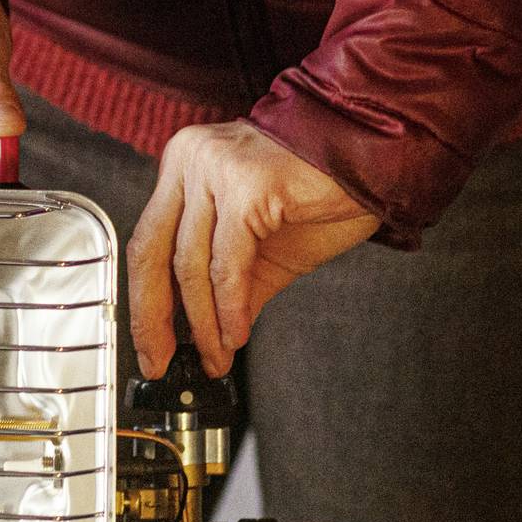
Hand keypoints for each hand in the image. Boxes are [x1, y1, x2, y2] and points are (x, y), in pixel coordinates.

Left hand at [128, 121, 379, 377]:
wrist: (377, 158)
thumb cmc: (325, 191)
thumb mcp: (266, 249)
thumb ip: (232, 287)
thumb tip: (207, 339)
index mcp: (185, 167)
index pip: (149, 243)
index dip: (144, 303)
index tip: (152, 347)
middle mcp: (192, 160)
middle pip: (152, 253)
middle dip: (154, 319)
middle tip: (161, 363)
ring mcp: (216, 169)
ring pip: (190, 263)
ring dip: (203, 323)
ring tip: (217, 356)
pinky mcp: (247, 185)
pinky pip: (227, 262)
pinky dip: (229, 307)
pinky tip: (236, 334)